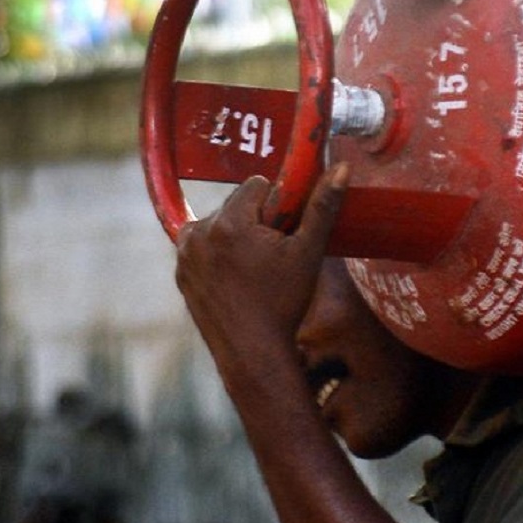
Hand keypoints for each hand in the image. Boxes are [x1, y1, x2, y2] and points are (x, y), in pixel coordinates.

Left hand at [174, 165, 348, 370]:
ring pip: (218, 225)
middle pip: (236, 205)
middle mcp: (198, 233)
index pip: (256, 186)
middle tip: (272, 257)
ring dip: (235, 237)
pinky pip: (203, 247)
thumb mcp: (308, 253)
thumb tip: (341, 168)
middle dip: (255, 221)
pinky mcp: (181, 273)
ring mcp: (185, 255)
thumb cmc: (283, 303)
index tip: (284, 234)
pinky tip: (236, 281)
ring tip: (253, 271)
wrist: (253, 353)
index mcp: (229, 223)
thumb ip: (322, 207)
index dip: (276, 207)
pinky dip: (218, 255)